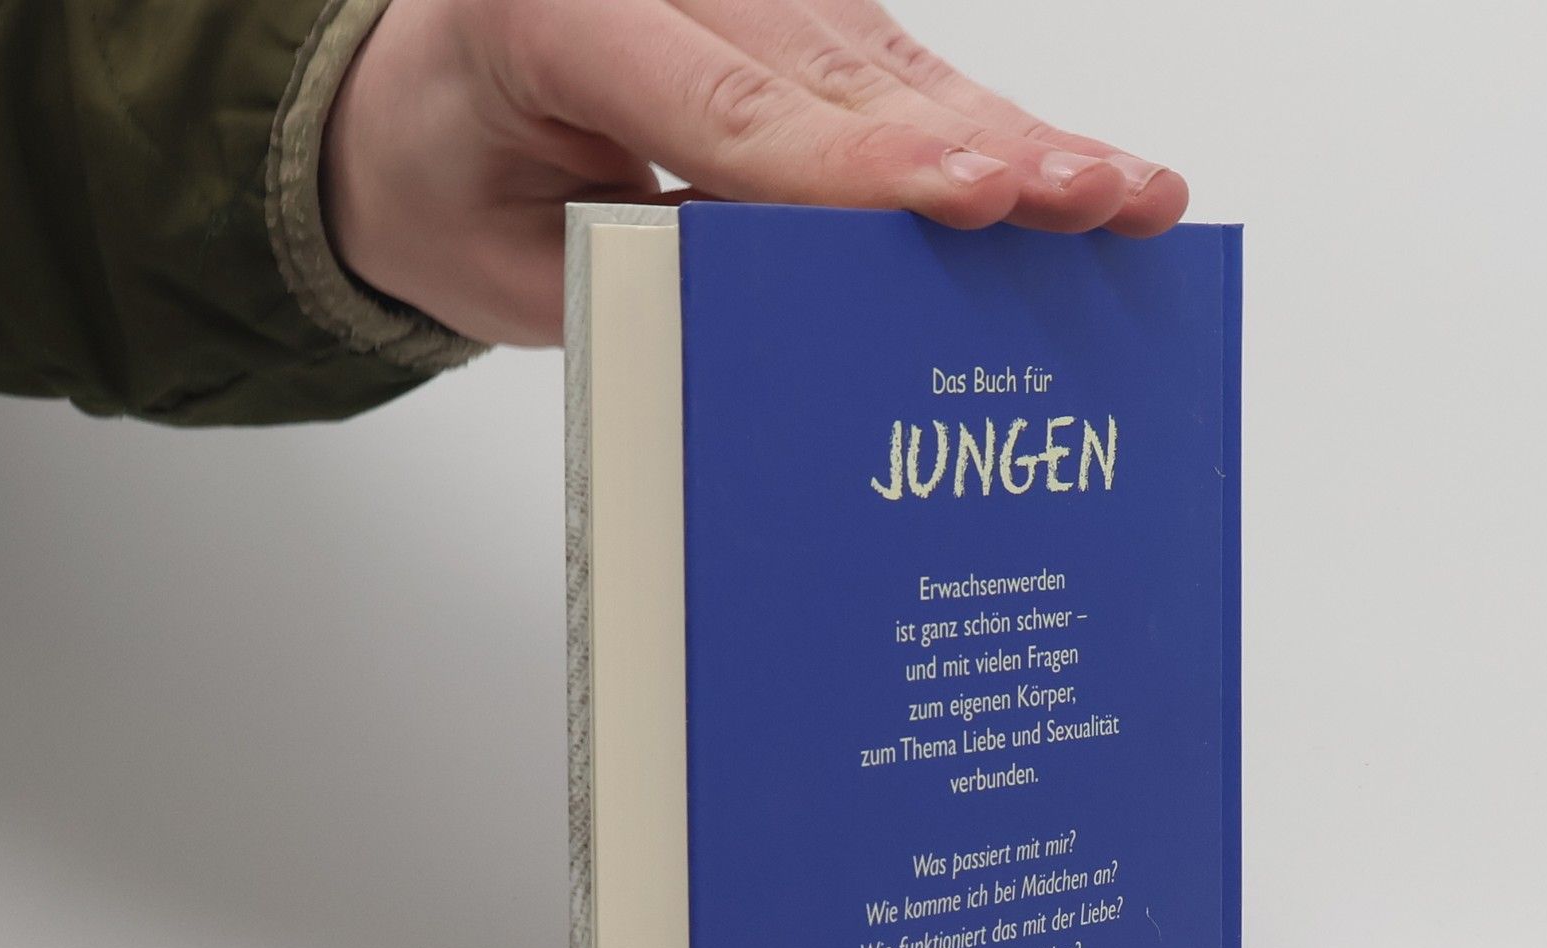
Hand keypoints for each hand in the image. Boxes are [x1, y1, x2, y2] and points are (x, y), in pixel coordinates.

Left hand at [322, 0, 1188, 344]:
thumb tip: (790, 318)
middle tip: (1093, 200)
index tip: (967, 200)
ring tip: (1123, 196)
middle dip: (980, 152)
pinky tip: (1077, 168)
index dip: (861, 165)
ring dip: (1018, 143)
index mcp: (558, 14)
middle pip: (845, 82)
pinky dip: (989, 134)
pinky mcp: (794, 24)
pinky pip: (901, 80)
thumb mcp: (508, 266)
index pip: (734, 110)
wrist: (423, 107)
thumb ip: (640, 281)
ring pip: (896, 74)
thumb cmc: (454, 181)